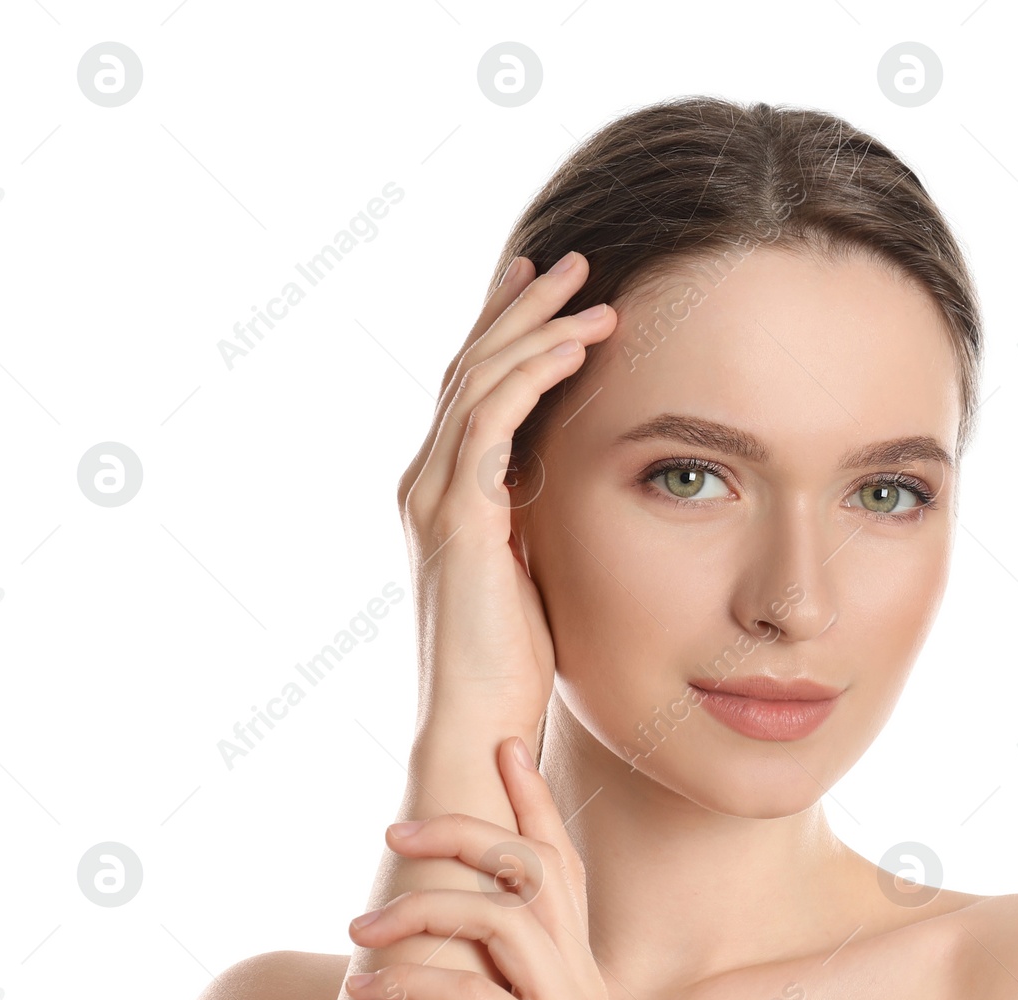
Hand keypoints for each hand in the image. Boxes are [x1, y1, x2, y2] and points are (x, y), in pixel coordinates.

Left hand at [343, 735, 633, 999]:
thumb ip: (495, 992)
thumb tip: (428, 943)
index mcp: (578, 975)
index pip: (563, 864)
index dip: (532, 801)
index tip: (498, 744)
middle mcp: (585, 984)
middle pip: (534, 869)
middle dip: (465, 830)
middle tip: (393, 826)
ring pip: (503, 920)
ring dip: (421, 909)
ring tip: (357, 928)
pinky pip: (473, 998)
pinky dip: (411, 982)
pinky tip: (363, 989)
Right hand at [395, 252, 618, 741]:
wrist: (478, 723)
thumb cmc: (511, 665)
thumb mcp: (526, 570)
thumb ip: (529, 519)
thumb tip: (559, 486)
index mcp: (442, 492)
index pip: (471, 389)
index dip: (504, 332)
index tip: (545, 287)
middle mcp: (426, 481)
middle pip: (470, 366)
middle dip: (519, 306)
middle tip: (569, 258)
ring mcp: (434, 495)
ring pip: (481, 379)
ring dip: (537, 326)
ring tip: (591, 287)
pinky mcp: (458, 516)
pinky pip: (493, 421)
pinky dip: (534, 374)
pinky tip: (578, 343)